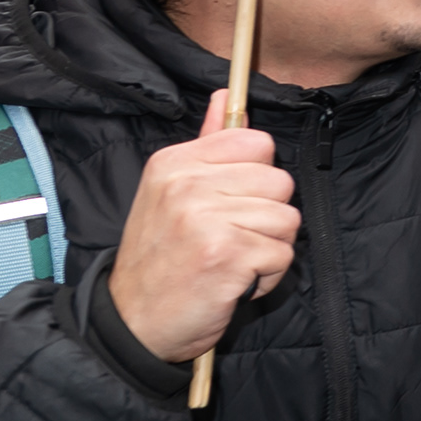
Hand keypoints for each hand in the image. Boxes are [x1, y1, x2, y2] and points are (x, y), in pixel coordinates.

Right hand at [104, 94, 299, 365]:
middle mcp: (188, 185)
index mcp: (174, 162)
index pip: (257, 142)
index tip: (232, 202)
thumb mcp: (169, 193)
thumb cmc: (159, 259)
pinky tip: (233, 283)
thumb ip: (206, 145)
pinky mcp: (227, 255)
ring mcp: (206, 219)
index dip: (257, 177)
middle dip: (267, 217)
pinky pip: (282, 255)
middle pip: (280, 181)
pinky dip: (266, 277)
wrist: (132, 322)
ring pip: (287, 220)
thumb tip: (225, 97)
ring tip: (231, 262)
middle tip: (230, 240)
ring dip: (268, 249)